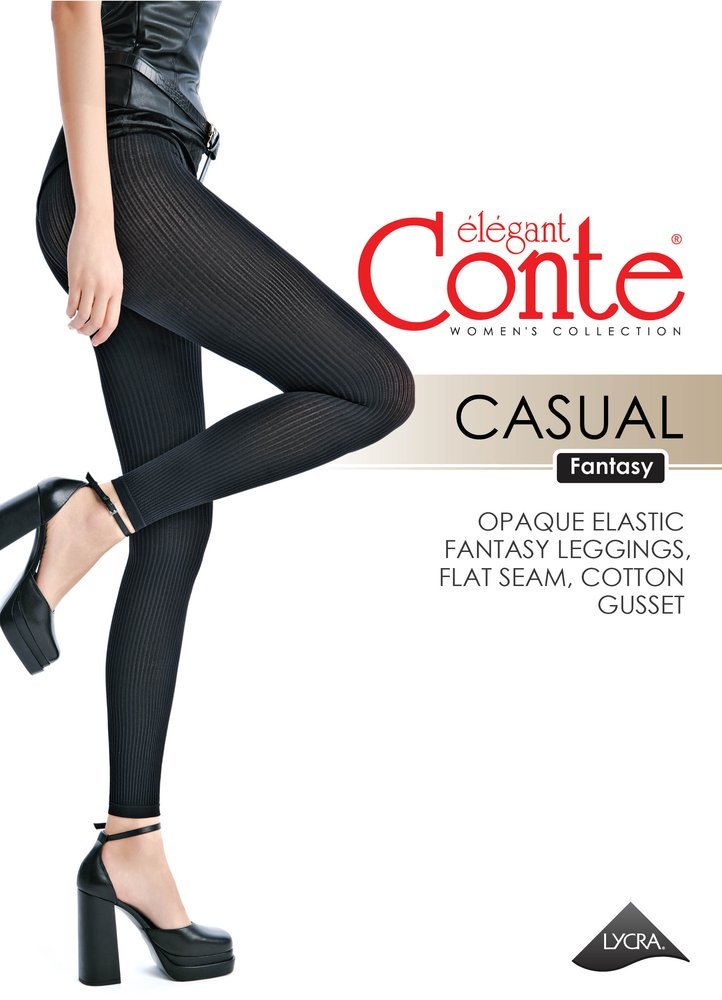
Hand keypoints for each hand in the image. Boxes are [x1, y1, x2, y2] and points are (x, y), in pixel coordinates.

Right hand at [66, 211, 123, 345]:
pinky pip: (72, 301)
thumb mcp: (115, 274)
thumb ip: (110, 293)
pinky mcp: (75, 277)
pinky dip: (69, 311)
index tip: (96, 342)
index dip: (103, 336)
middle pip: (96, 322)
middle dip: (87, 332)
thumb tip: (102, 312)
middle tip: (81, 334)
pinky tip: (68, 313)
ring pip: (82, 314)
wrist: (95, 228)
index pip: (112, 322)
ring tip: (72, 325)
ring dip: (76, 324)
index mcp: (117, 290)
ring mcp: (89, 283)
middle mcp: (105, 289)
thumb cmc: (106, 251)